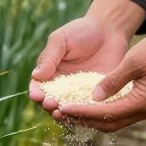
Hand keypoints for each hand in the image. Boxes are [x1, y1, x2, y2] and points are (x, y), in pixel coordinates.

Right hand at [28, 0, 145, 114]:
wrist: (109, 30)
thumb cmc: (81, 31)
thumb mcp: (61, 40)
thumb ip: (49, 57)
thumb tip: (36, 76)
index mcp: (50, 73)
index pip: (39, 88)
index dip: (36, 93)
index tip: (37, 95)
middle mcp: (63, 87)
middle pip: (52, 103)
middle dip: (49, 106)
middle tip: (52, 104)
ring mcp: (81, 93)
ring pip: (70, 110)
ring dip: (65, 115)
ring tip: (63, 113)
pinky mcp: (99, 97)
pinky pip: (91, 109)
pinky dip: (87, 114)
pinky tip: (85, 113)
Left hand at [55, 16, 145, 132]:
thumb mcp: (133, 61)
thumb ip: (113, 80)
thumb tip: (93, 97)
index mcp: (143, 102)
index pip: (106, 113)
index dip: (82, 112)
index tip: (63, 108)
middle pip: (110, 124)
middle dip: (85, 120)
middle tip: (62, 114)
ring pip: (117, 121)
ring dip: (95, 118)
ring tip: (73, 112)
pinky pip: (124, 113)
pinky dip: (107, 111)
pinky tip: (92, 104)